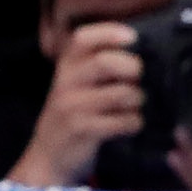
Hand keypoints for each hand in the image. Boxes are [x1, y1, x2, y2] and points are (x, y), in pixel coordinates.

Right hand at [10, 22, 141, 187]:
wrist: (49, 157)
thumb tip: (142, 51)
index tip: (132, 37)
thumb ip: (99, 67)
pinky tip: (131, 124)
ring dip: (138, 99)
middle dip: (133, 68)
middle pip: (105, 63)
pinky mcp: (83, 130)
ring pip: (121, 94)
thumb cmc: (73, 115)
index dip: (109, 33)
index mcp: (67, 67)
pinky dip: (134, 122)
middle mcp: (66, 82)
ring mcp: (73, 107)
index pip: (82, 39)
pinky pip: (122, 121)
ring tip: (136, 106)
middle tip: (139, 79)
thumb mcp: (77, 85)